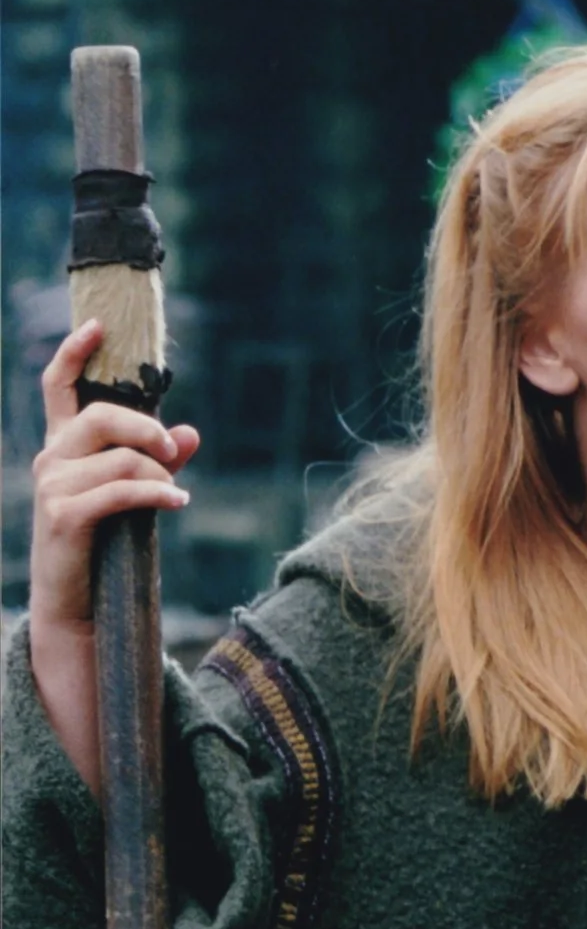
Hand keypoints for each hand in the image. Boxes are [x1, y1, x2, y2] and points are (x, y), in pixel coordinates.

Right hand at [26, 319, 199, 795]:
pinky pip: (120, 491)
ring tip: (174, 492)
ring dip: (156, 473)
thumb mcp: (134, 494)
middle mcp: (50, 461)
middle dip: (146, 427)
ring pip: (119, 458)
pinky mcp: (63, 519)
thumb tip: (193, 432)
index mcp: (64, 448)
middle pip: (101, 417)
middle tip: (174, 448)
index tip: (98, 324)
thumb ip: (159, 460)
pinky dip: (155, 493)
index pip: (59, 389)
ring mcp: (51, 489)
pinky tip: (178, 501)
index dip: (74, 354)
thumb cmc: (108, 543)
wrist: (79, 605)